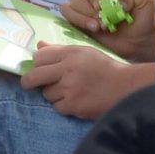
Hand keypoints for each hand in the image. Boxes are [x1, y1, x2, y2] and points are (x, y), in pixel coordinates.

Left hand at [22, 44, 147, 119]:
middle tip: (28, 84)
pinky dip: (63, 106)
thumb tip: (39, 46)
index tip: (39, 68)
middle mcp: (67, 70)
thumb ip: (59, 50)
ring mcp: (70, 89)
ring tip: (68, 92)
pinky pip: (57, 107)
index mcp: (69, 54)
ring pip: (47, 94)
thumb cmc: (104, 68)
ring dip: (53, 94)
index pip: (39, 57)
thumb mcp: (83, 52)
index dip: (37, 63)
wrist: (126, 87)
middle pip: (34, 76)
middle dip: (28, 81)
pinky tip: (74, 101)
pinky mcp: (74, 105)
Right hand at [62, 0, 154, 59]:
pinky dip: (79, 23)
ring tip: (102, 26)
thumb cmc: (143, 17)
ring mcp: (82, 10)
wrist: (141, 40)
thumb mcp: (146, 0)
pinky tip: (94, 29)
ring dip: (84, 18)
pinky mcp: (78, 24)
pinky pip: (67, 19)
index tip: (102, 6)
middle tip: (104, 18)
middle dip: (88, 8)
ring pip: (69, 7)